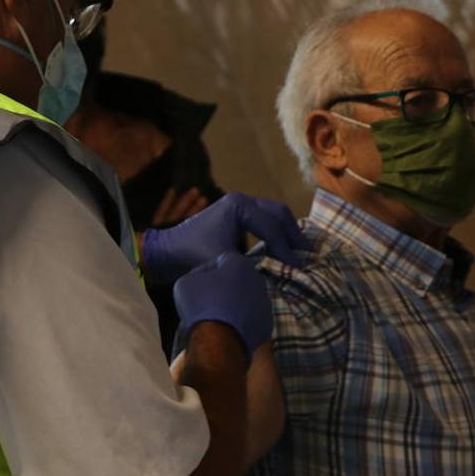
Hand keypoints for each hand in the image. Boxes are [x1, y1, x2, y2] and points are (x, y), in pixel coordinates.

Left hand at [141, 193, 305, 283]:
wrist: (166, 252)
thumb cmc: (192, 255)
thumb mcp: (224, 261)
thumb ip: (253, 265)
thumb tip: (279, 274)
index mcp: (239, 206)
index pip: (271, 227)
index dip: (286, 249)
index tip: (298, 268)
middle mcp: (241, 201)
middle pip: (279, 213)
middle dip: (293, 234)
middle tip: (308, 254)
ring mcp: (238, 206)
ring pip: (273, 214)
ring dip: (286, 232)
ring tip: (300, 251)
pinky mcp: (235, 215)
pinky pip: (264, 220)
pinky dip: (275, 232)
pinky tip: (282, 248)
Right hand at [173, 252, 272, 362]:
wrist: (219, 342)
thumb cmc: (202, 306)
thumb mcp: (185, 282)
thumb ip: (196, 275)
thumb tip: (202, 281)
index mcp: (240, 263)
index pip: (220, 261)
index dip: (206, 272)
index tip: (197, 284)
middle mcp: (257, 280)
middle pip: (236, 280)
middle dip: (223, 287)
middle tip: (206, 300)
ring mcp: (265, 304)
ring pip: (245, 300)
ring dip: (233, 305)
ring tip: (215, 317)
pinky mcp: (266, 325)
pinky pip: (250, 319)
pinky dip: (240, 322)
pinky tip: (226, 329)